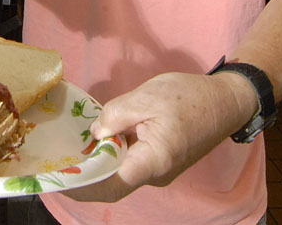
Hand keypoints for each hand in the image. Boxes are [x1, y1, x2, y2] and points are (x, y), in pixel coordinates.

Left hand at [65, 71, 256, 201]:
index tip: (57, 179)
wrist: (225, 101)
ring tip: (73, 143)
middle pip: (113, 179)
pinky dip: (113, 151)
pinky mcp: (160, 160)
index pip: (111, 185)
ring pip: (121, 169)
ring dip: (99, 158)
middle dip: (85, 169)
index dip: (82, 185)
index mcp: (153, 160)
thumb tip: (95, 135)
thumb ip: (116, 115)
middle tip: (57, 154)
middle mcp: (155, 174)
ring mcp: (158, 170)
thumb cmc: (189, 97)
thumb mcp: (146, 97)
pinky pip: (131, 160)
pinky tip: (99, 135)